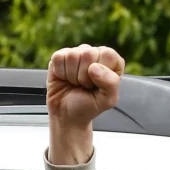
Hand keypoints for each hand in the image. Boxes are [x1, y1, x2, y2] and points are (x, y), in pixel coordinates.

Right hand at [46, 44, 124, 164]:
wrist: (68, 117)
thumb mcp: (109, 99)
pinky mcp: (59, 58)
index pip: (108, 54)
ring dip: (72, 75)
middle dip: (85, 75)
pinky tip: (64, 80)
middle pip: (88, 52)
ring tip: (74, 84)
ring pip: (74, 54)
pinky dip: (60, 72)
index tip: (96, 87)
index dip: (101, 73)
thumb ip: (111, 82)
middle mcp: (94, 54)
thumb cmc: (89, 108)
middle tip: (84, 87)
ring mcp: (76, 54)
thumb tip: (94, 68)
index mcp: (110, 61)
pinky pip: (59, 57)